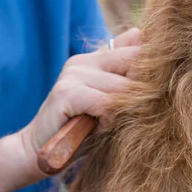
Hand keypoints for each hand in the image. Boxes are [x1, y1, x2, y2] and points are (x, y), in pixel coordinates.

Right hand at [20, 28, 141, 178]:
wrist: (40, 152)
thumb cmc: (84, 129)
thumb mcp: (112, 102)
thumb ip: (127, 76)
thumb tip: (144, 38)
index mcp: (96, 58)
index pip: (137, 50)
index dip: (150, 73)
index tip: (151, 93)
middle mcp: (83, 61)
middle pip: (134, 66)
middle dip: (139, 93)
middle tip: (127, 113)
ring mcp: (73, 74)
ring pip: (122, 87)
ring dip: (122, 111)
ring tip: (108, 123)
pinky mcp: (66, 92)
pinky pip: (106, 103)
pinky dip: (109, 120)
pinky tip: (99, 127)